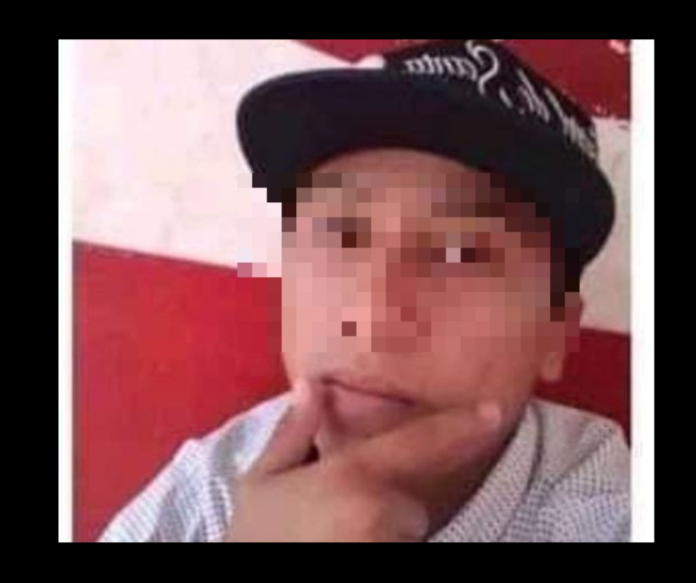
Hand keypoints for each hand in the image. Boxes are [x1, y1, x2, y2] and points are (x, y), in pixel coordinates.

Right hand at [224, 379, 500, 542]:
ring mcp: (392, 546)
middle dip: (386, 502)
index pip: (419, 444)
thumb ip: (291, 432)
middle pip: (411, 501)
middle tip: (339, 517)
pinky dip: (383, 545)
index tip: (496, 411)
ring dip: (385, 532)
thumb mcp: (260, 482)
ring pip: (406, 532)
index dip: (461, 426)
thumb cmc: (257, 539)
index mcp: (352, 476)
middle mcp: (383, 512)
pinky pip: (402, 548)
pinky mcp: (397, 561)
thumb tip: (310, 384)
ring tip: (338, 538)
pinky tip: (345, 543)